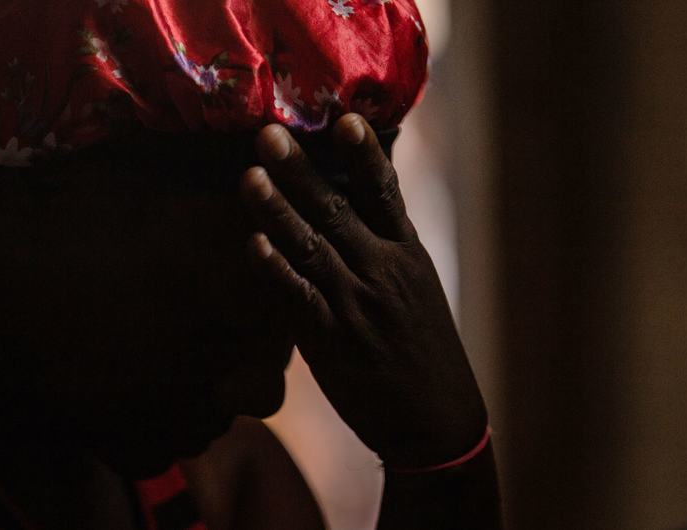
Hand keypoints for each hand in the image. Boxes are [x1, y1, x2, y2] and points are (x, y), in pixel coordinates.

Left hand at [239, 114, 487, 467]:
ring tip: (249, 176)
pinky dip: (276, 270)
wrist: (437, 420)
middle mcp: (383, 271)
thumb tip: (348, 206)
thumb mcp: (416, 289)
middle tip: (268, 133)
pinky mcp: (333, 340)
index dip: (363, 155)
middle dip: (300, 169)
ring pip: (311, 246)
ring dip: (278, 209)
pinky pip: (299, 298)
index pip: (384, 193)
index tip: (342, 117)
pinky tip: (253, 244)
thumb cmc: (422, 350)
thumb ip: (383, 247)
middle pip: (337, 209)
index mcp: (406, 253)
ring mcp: (357, 304)